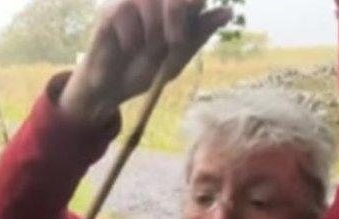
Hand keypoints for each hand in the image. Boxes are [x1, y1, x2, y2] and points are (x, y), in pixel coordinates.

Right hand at [59, 0, 231, 125]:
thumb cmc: (145, 71)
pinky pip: (125, 11)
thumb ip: (199, 33)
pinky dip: (131, 36)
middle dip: (176, 15)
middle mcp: (155, 0)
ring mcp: (132, 2)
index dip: (194, 1)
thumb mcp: (178, 57)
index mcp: (177, 8)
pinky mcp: (110, 9)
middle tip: (174, 42)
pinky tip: (128, 48)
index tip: (196, 10)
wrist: (113, 89)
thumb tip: (229, 11)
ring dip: (153, 30)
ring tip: (147, 51)